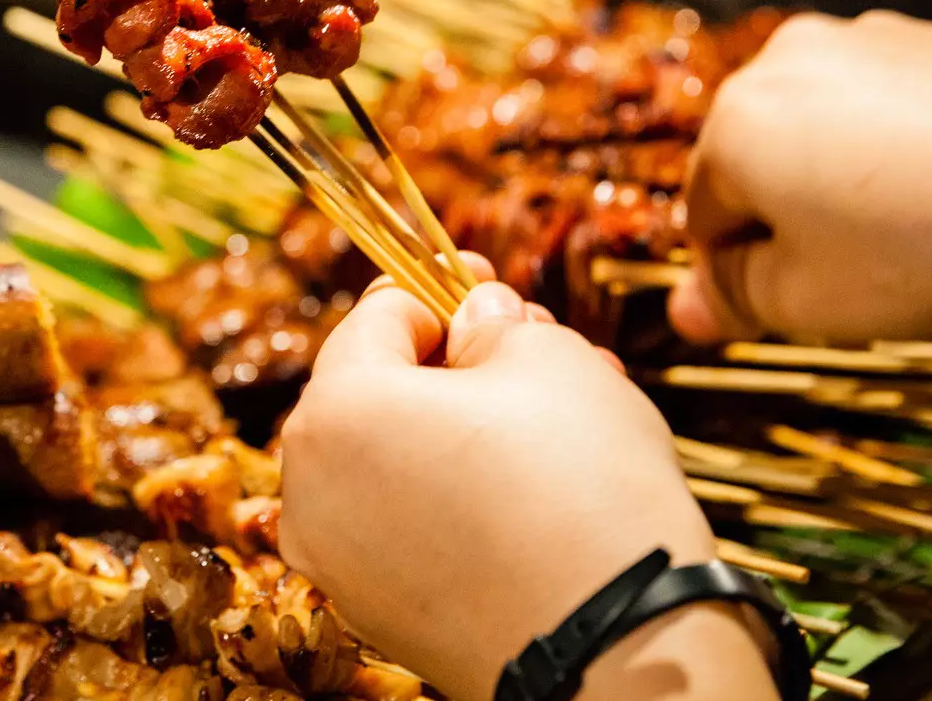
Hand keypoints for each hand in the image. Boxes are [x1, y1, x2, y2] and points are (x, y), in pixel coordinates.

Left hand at [280, 258, 773, 700]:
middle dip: (453, 364)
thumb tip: (475, 322)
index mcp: (335, 410)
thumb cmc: (582, 488)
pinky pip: (405, 526)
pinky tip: (528, 491)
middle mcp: (310, 490)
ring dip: (459, 430)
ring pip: (394, 460)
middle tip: (530, 352)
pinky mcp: (377, 614)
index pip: (379, 315)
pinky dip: (452, 497)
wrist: (621, 648)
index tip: (489, 283)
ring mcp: (338, 562)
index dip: (441, 289)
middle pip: (377, 390)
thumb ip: (493, 324)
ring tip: (549, 422)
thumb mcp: (549, 358)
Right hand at [674, 10, 931, 344]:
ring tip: (921, 236)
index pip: (703, 220)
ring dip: (847, 187)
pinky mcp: (922, 37)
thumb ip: (732, 302)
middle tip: (867, 276)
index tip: (807, 306)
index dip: (747, 277)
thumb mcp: (816, 304)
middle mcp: (779, 63)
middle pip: (757, 166)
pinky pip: (883, 108)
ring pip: (821, 135)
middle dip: (795, 222)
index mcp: (733, 125)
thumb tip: (683, 310)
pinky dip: (902, 152)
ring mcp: (856, 40)